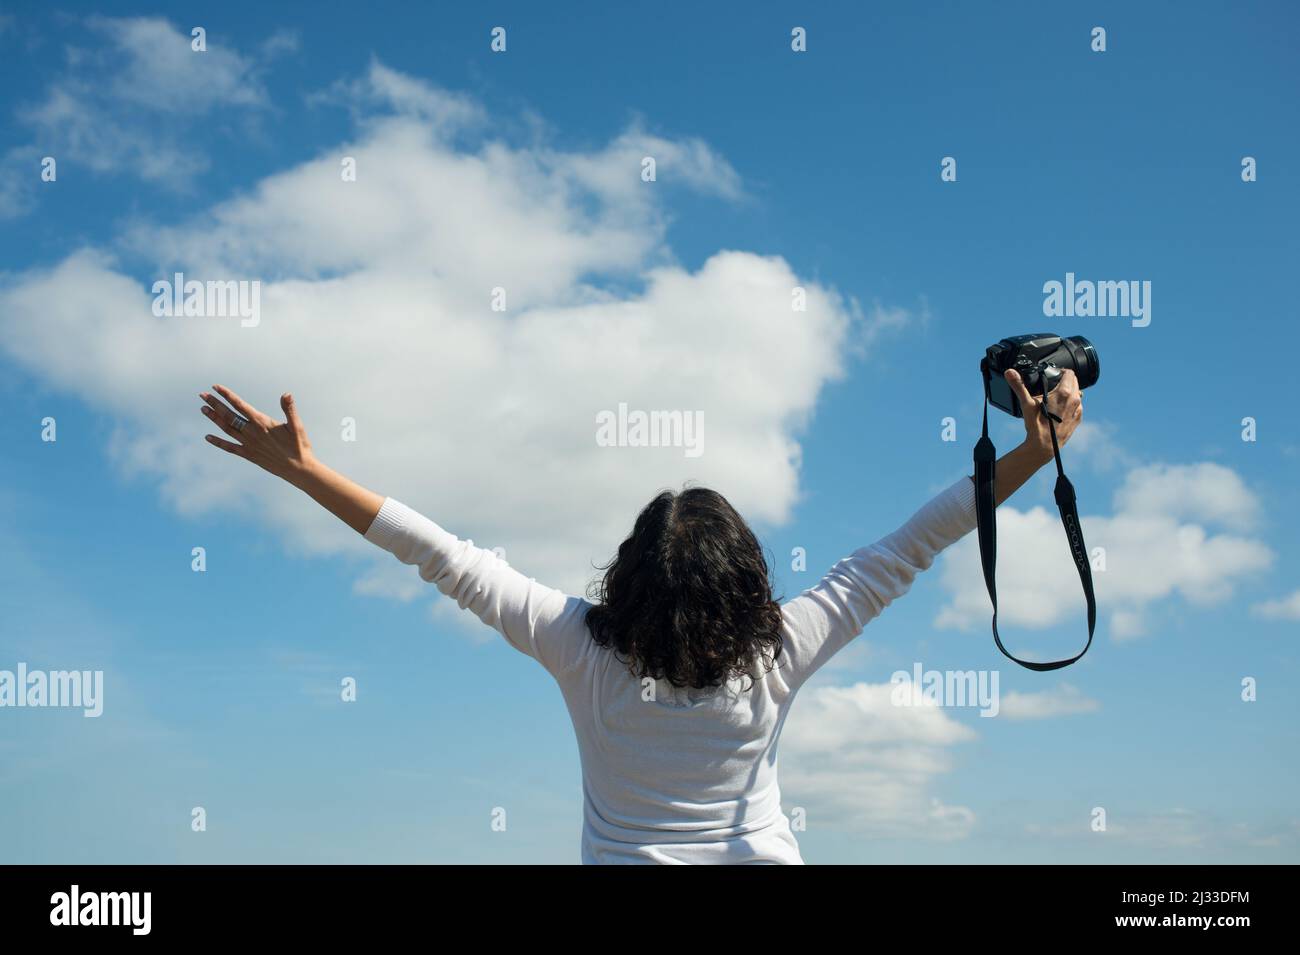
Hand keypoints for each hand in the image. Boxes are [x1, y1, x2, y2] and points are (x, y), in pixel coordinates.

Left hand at [200, 385, 316, 485]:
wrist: (298, 470)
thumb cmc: (299, 446)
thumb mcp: (297, 426)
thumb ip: (289, 409)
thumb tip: (286, 394)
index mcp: (261, 423)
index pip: (240, 405)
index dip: (227, 395)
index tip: (216, 387)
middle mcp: (251, 433)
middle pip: (229, 415)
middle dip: (215, 404)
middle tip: (202, 395)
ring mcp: (248, 444)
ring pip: (226, 429)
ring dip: (214, 418)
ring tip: (203, 409)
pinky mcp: (248, 455)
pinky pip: (229, 447)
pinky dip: (218, 442)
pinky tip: (207, 437)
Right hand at [1005, 367, 1082, 463]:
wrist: (1044, 446)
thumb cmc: (1037, 425)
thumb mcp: (1026, 403)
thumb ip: (1019, 386)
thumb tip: (1010, 372)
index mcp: (1064, 392)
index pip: (1069, 372)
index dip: (1060, 371)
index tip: (1053, 374)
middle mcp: (1075, 399)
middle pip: (1074, 381)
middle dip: (1064, 380)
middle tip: (1052, 384)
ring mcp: (1078, 409)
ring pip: (1077, 393)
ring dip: (1069, 391)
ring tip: (1055, 397)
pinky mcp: (1078, 418)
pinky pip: (1077, 405)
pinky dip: (1070, 403)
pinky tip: (1059, 409)